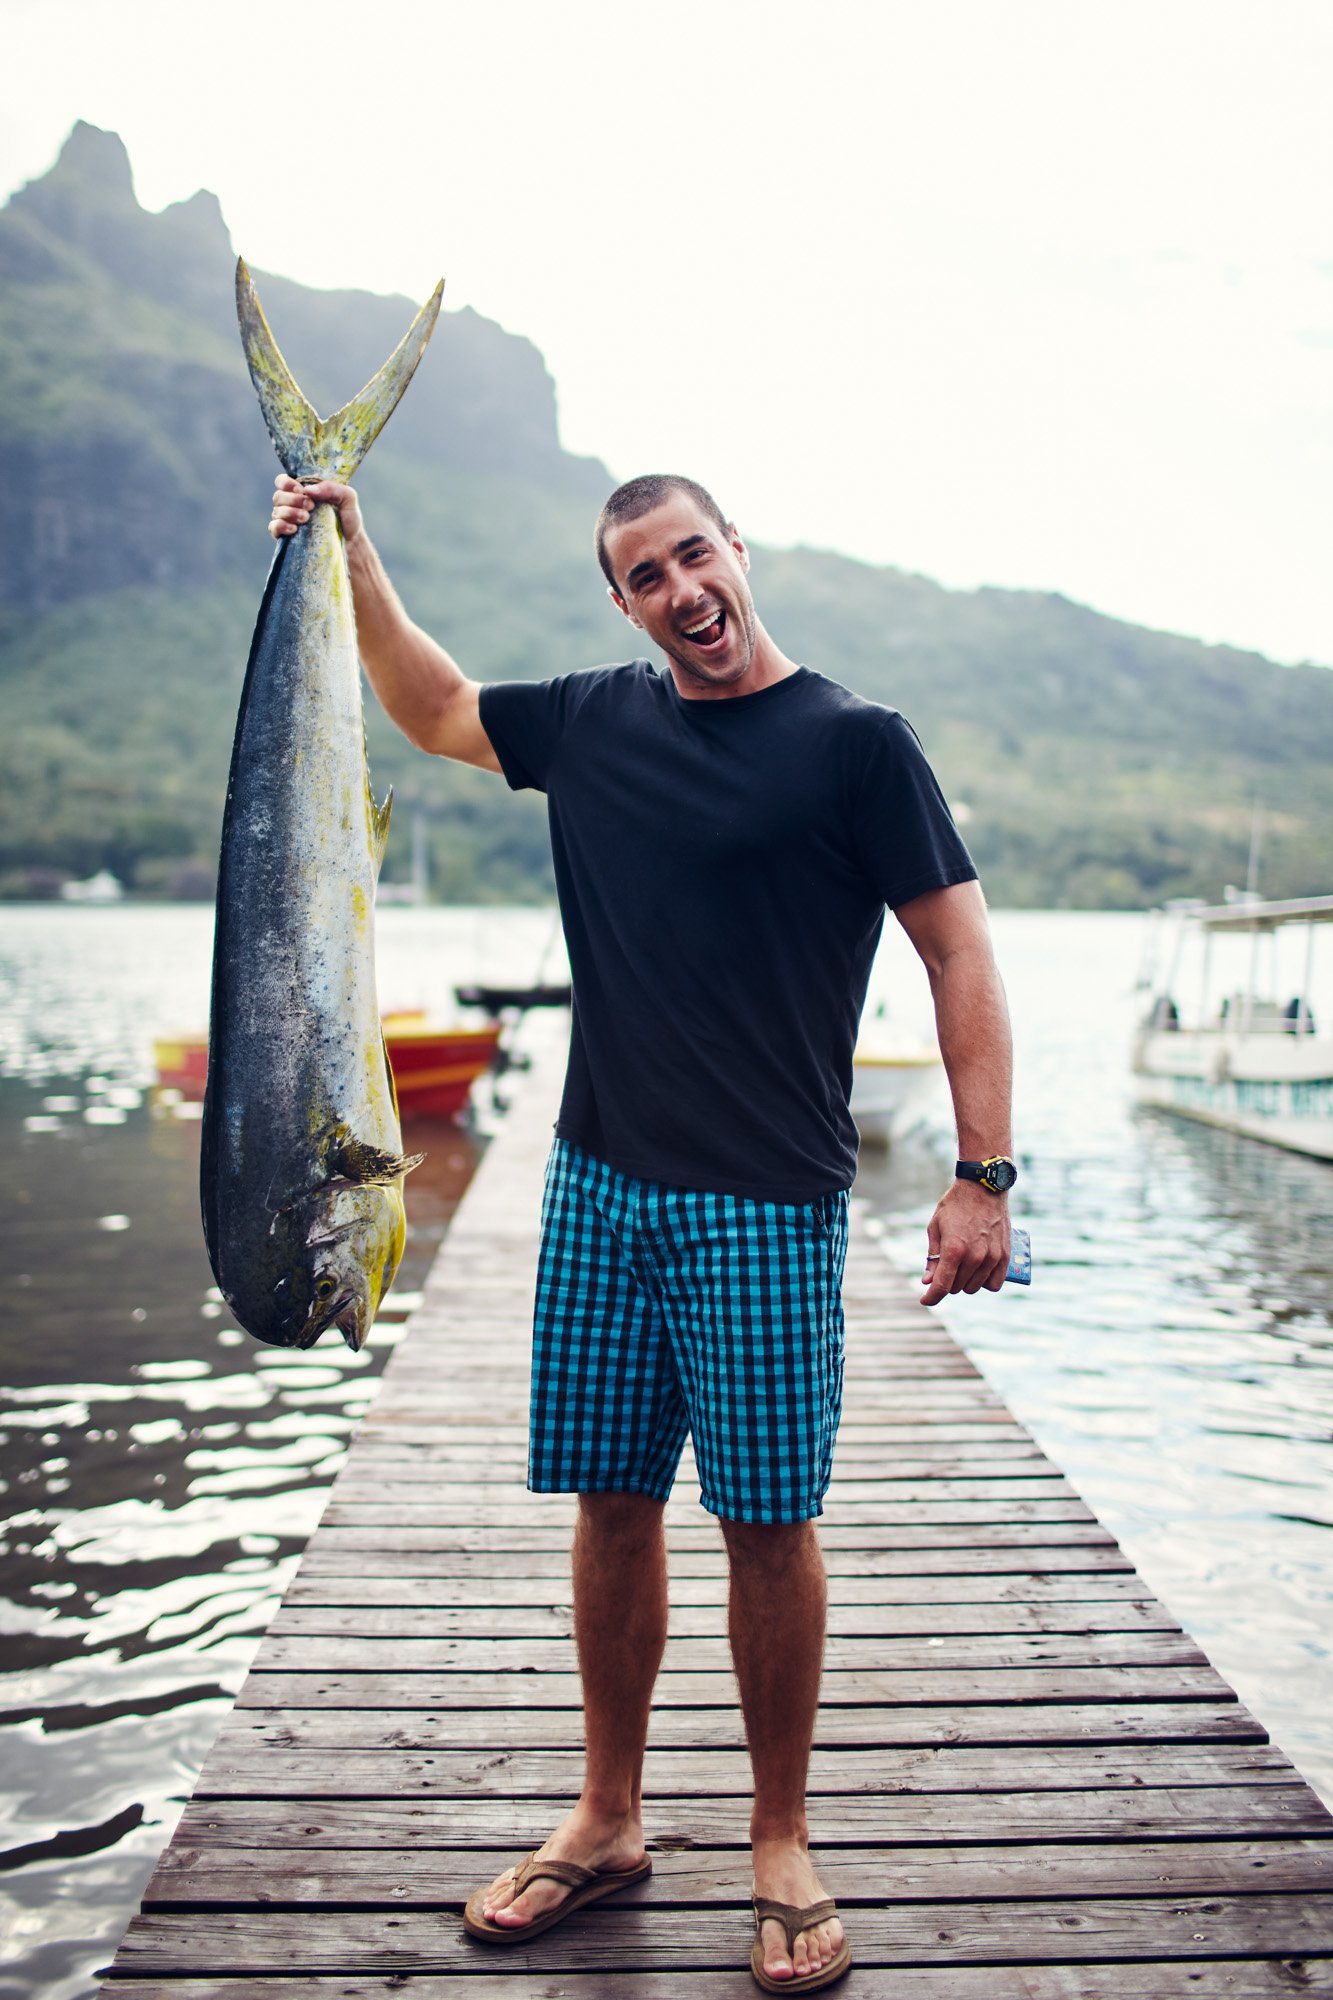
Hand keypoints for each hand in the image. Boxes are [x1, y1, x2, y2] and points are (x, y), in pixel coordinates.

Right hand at [269, 474, 362, 544]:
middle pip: (278, 496)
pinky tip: (294, 529)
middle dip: (292, 500)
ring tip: (306, 519)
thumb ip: (332, 488)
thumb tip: (308, 490)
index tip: (301, 490)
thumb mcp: (347, 498)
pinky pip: (274, 527)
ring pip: (276, 511)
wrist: (351, 544)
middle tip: (310, 507)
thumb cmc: (348, 519)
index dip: (286, 483)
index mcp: (303, 492)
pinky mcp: (286, 536)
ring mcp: (288, 521)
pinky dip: (281, 526)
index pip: (282, 481)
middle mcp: (292, 504)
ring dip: (289, 512)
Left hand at [920, 1179, 1009, 1305]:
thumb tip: (928, 1282)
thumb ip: (933, 1257)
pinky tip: (979, 1274)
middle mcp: (974, 1257)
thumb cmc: (955, 1206)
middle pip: (957, 1287)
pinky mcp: (1004, 1256)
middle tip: (946, 1267)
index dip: (931, 1297)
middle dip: (947, 1282)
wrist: (983, 1187)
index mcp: (954, 1250)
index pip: (942, 1286)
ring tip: (962, 1266)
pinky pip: (995, 1283)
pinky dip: (985, 1283)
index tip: (926, 1300)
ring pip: (974, 1287)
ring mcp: (991, 1257)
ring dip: (965, 1282)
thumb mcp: (936, 1227)